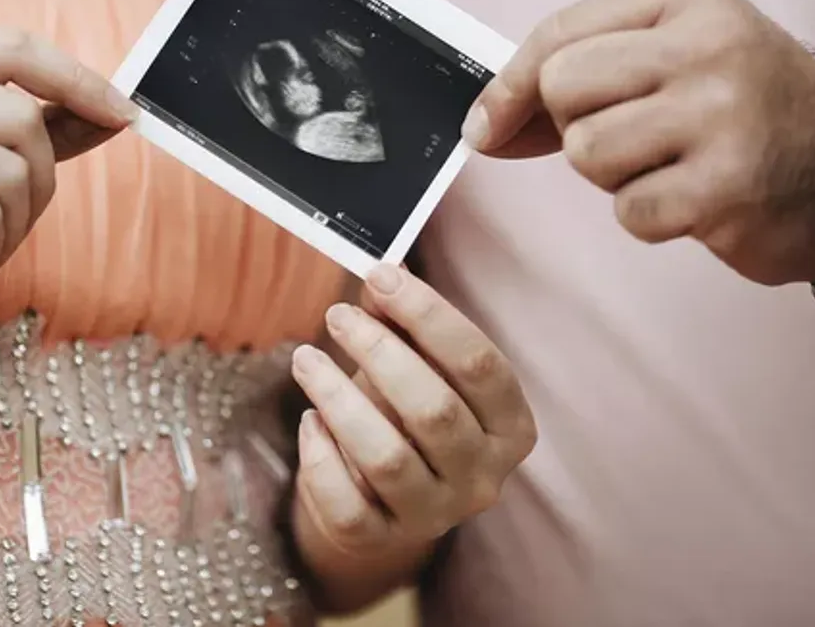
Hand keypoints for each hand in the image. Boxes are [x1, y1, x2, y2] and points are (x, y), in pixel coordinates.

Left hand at [290, 264, 536, 565]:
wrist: (385, 500)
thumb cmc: (407, 412)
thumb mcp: (417, 365)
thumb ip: (404, 323)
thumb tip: (382, 274)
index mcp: (510, 426)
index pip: (479, 363)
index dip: (428, 314)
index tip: (380, 276)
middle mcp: (484, 477)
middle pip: (434, 409)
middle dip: (379, 352)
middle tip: (336, 315)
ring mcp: (435, 515)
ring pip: (387, 458)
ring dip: (338, 398)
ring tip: (304, 359)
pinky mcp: (383, 541)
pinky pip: (347, 505)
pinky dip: (321, 459)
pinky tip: (309, 422)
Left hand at [463, 0, 814, 285]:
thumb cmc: (750, 112)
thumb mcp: (679, 59)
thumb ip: (584, 79)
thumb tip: (487, 125)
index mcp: (688, 0)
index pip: (560, 33)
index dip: (509, 86)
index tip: (486, 126)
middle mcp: (706, 46)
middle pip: (563, 87)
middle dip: (576, 127)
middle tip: (631, 138)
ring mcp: (719, 116)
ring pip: (587, 152)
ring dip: (614, 176)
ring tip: (669, 166)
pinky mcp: (724, 189)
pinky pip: (627, 212)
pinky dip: (647, 217)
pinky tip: (692, 200)